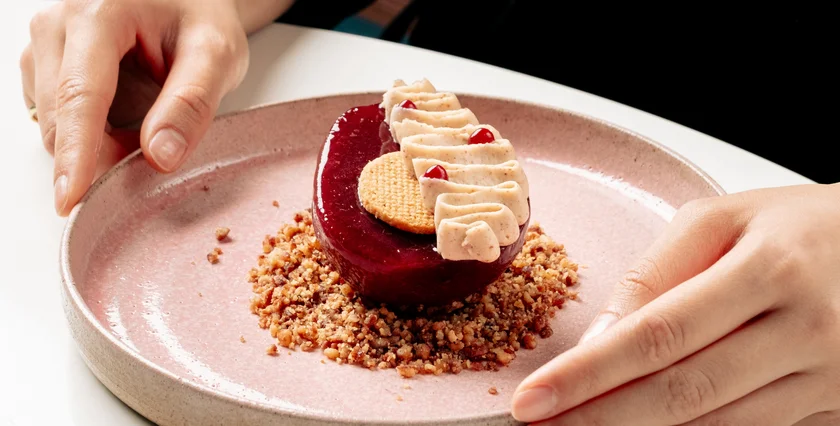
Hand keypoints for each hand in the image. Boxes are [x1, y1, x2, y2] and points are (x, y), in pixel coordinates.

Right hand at [20, 0, 252, 215]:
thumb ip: (191, 102)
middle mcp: (57, 23)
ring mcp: (44, 42)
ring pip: (55, 121)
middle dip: (100, 153)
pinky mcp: (43, 61)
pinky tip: (125, 116)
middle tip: (156, 154)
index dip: (76, 153)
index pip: (80, 95)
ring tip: (148, 120)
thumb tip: (159, 156)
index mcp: (97, 12)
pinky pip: (57, 116)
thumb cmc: (201, 15)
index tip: (71, 198)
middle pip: (63, 115)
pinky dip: (91, 133)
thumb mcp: (217, 53)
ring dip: (97, 143)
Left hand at [511, 183, 839, 424]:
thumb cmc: (798, 227)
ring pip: (717, 425)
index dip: (588, 374)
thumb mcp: (723, 220)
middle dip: (600, 419)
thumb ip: (655, 275)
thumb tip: (596, 342)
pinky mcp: (835, 406)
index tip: (533, 398)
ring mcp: (828, 377)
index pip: (657, 335)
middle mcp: (805, 330)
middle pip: (683, 392)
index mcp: (770, 269)